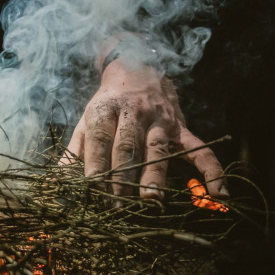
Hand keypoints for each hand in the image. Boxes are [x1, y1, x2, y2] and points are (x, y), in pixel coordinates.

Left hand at [64, 60, 227, 200]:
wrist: (139, 69)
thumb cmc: (108, 105)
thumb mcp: (87, 121)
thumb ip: (74, 153)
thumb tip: (55, 184)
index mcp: (105, 110)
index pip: (100, 139)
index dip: (96, 164)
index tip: (92, 190)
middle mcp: (134, 113)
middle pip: (128, 145)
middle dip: (122, 176)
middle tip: (118, 204)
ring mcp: (161, 121)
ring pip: (159, 148)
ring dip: (155, 175)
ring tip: (152, 200)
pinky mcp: (183, 128)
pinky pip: (200, 149)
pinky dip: (213, 171)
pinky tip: (219, 194)